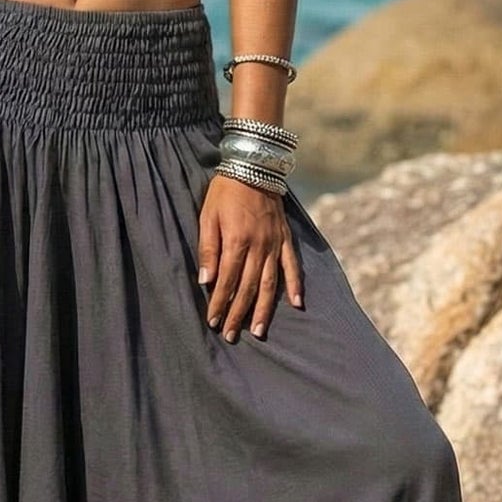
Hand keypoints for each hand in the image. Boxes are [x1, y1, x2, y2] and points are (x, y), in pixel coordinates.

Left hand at [198, 171, 303, 341]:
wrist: (253, 166)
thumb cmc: (225, 192)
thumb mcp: (208, 216)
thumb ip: (208, 249)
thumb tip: (206, 281)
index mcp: (237, 241)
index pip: (226, 281)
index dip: (220, 304)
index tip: (214, 322)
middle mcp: (259, 246)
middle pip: (247, 288)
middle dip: (238, 314)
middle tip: (231, 336)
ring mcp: (275, 244)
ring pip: (269, 283)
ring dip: (263, 309)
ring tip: (258, 331)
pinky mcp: (286, 238)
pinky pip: (292, 266)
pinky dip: (295, 285)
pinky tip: (296, 304)